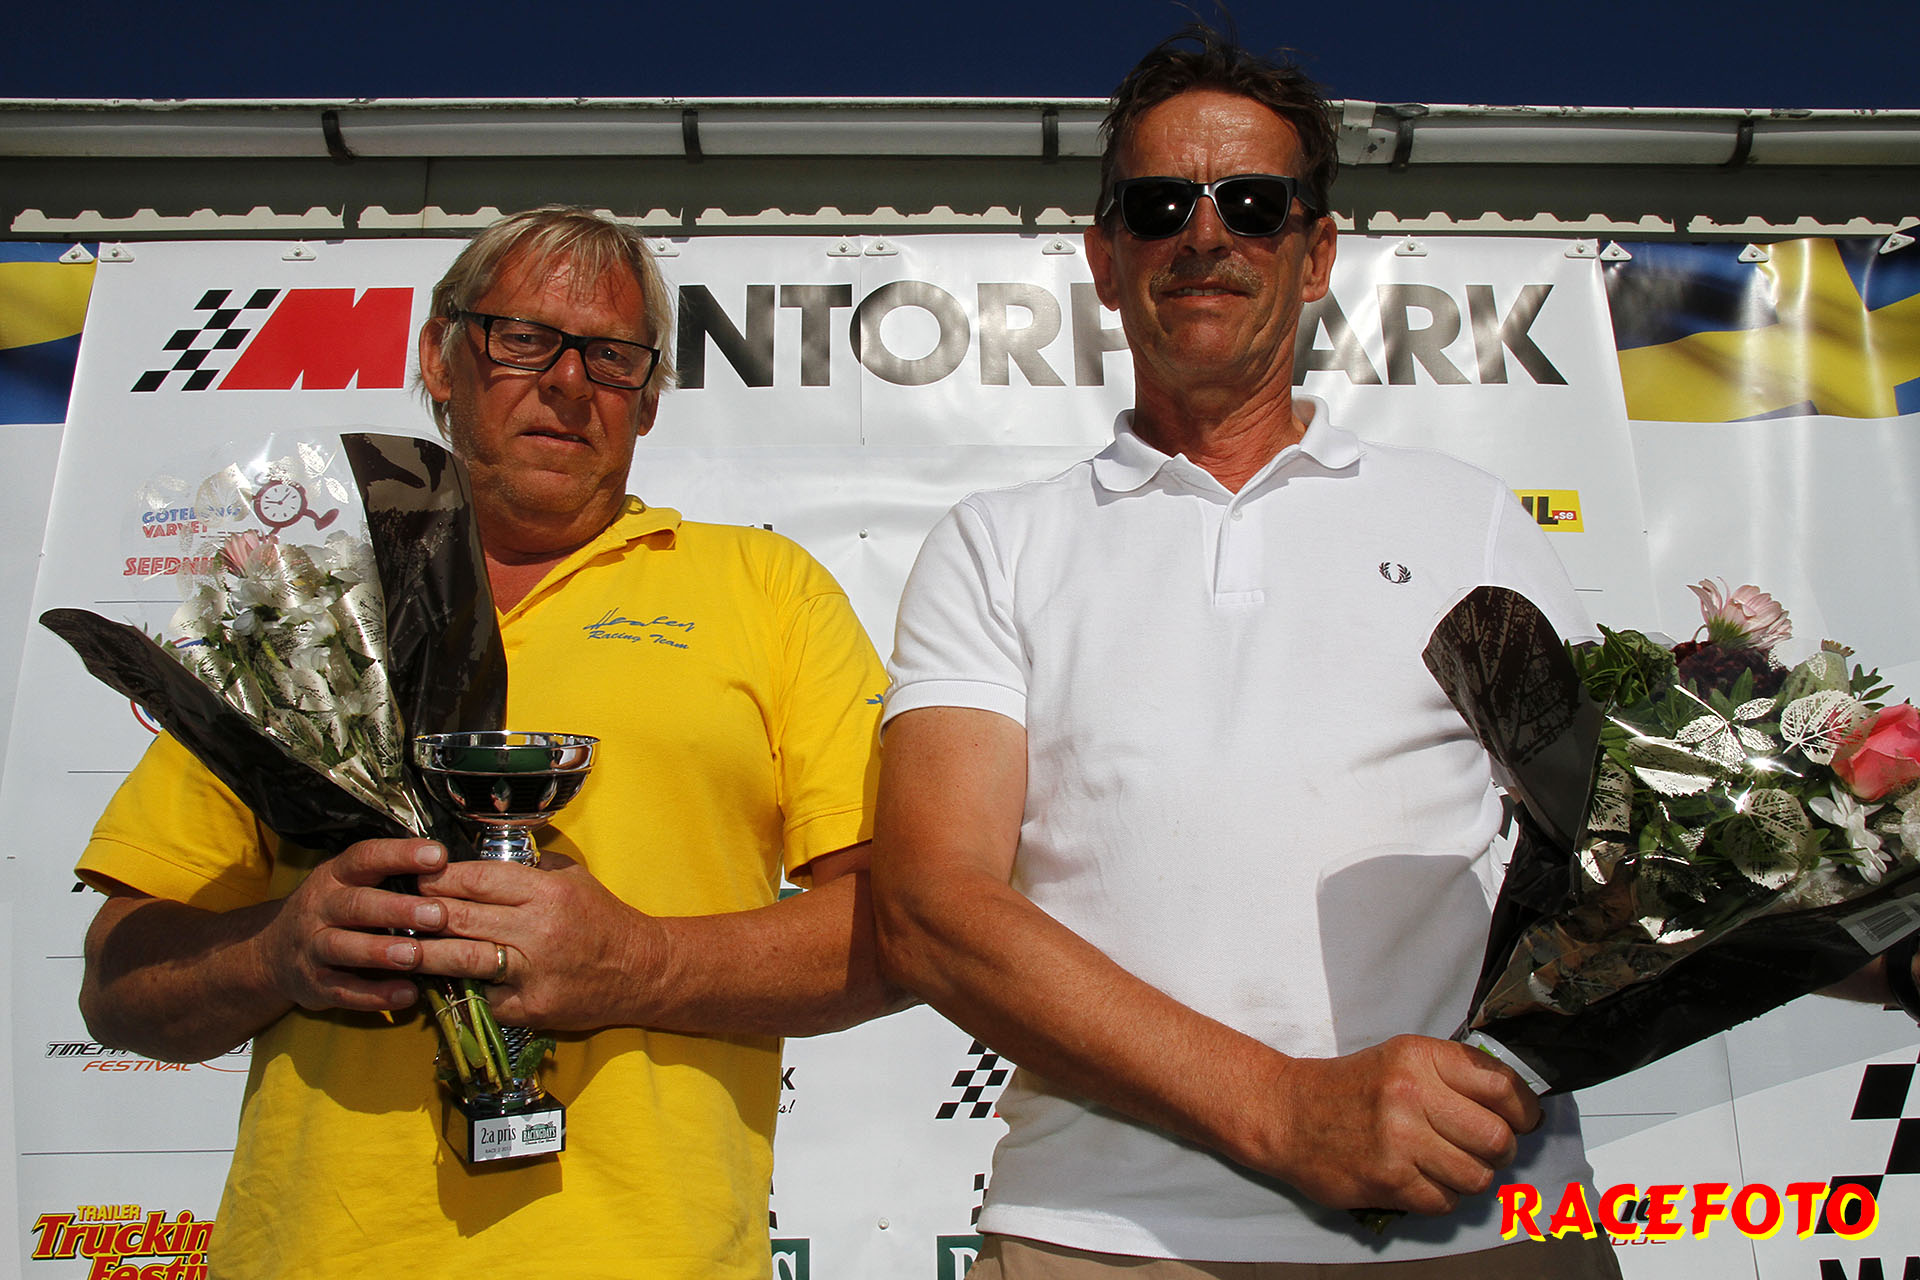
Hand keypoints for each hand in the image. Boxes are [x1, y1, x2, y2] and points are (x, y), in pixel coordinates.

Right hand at [254, 838, 449, 1012]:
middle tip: (437, 915)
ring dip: (381, 952)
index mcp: (336, 875)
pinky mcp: (315, 984)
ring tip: (415, 955)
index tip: (437, 856)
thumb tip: (453, 869)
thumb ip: (391, 875)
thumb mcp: (351, 882)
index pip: (366, 857)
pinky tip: (407, 995)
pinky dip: (375, 996)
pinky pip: (344, 991)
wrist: (272, 952)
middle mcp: (321, 907)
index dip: (400, 855)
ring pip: (343, 947)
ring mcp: (313, 947)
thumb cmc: (333, 910)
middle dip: (398, 910)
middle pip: (356, 904)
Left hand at [414, 856, 655, 1029]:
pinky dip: (458, 990)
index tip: (415, 875)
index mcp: (547, 892)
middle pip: (461, 917)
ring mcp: (533, 972)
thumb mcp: (573, 877)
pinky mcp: (530, 1007)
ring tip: (397, 947)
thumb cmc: (603, 919)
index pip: (478, 879)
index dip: (439, 877)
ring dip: (425, 953)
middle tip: (393, 907)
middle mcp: (538, 930)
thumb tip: (480, 860)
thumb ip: (530, 868)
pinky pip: (482, 997)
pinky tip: (432, 983)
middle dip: (422, 911)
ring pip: (462, 959)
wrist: (641, 971)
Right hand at [1260, 1035, 1540, 1214]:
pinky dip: (1440, 1197)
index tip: (1524, 1120)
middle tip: (1487, 1150)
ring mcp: (1399, 1140)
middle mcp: (1412, 1094)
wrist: (1287, 1113)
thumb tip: (1515, 1107)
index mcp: (1420, 1057)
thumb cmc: (1349, 1088)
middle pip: (1497, 1138)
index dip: (1524, 1110)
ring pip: (1477, 1176)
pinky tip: (1421, 1179)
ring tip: (1449, 1166)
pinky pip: (1445, 1201)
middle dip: (1501, 1150)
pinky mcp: (1388, 1179)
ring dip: (1470, 1177)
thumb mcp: (1400, 1059)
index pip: (1503, 1086)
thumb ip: (1453, 1075)